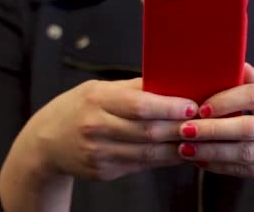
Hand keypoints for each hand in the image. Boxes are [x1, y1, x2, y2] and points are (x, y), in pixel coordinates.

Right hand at [4, 78, 198, 181]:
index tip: (193, 106)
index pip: (139, 105)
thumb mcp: (99, 90)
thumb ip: (134, 89)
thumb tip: (173, 80)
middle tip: (208, 123)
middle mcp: (96, 128)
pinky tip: (181, 152)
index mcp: (97, 100)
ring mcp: (99, 154)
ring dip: (179, 148)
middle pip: (148, 132)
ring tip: (202, 139)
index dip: (169, 107)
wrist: (45, 142)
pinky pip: (142, 166)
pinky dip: (164, 160)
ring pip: (149, 154)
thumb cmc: (79, 108)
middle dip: (181, 129)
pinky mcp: (104, 172)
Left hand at [176, 64, 253, 189]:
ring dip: (211, 151)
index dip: (226, 100)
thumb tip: (225, 60)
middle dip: (212, 130)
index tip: (201, 107)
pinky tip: (201, 160)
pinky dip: (220, 166)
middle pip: (248, 128)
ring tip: (185, 147)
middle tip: (184, 129)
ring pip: (244, 154)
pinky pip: (246, 172)